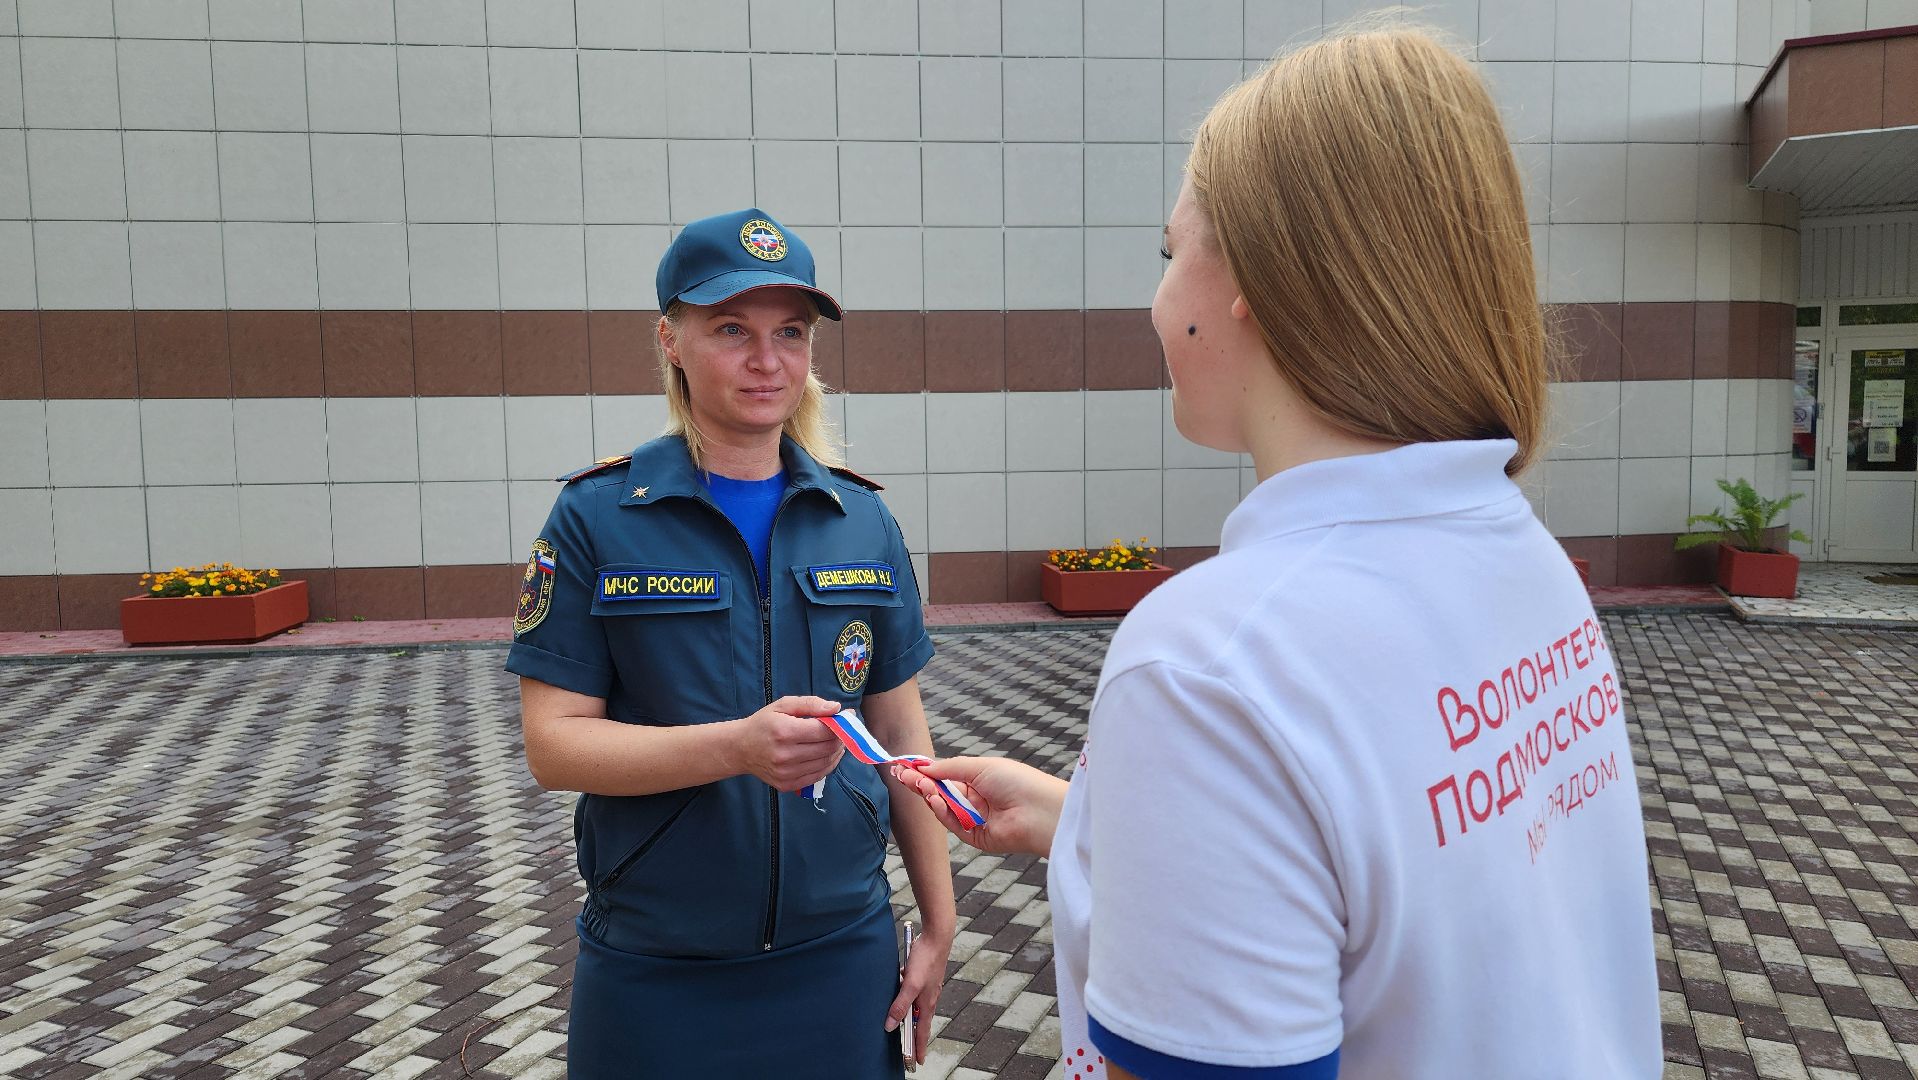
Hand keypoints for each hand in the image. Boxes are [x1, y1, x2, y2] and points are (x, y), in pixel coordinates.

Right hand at [728, 696, 843, 790]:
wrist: (740, 748)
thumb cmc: (763, 723)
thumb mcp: (783, 705)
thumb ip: (810, 704)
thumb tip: (836, 708)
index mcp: (784, 732)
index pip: (824, 731)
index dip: (839, 724)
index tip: (846, 716)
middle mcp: (785, 755)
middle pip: (827, 748)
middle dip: (840, 737)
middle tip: (842, 729)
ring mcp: (786, 773)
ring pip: (826, 763)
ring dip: (837, 751)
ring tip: (836, 740)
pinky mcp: (787, 784)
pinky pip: (818, 776)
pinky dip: (828, 765)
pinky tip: (827, 754)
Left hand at [886, 923, 951, 1064]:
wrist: (937, 937)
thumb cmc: (925, 960)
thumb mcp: (909, 984)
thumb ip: (900, 1005)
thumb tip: (889, 1025)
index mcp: (927, 1004)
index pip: (922, 1033)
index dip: (918, 1048)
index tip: (917, 1063)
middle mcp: (928, 999)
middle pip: (920, 1023)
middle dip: (915, 1038)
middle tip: (911, 1052)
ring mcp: (927, 989)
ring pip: (917, 1010)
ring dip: (912, 1021)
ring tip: (906, 1030)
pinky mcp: (924, 979)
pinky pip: (915, 996)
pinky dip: (909, 1003)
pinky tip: (902, 998)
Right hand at [890, 756, 1066, 857]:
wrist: (1039, 810)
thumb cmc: (1016, 781)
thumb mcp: (979, 767)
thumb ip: (949, 768)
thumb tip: (924, 766)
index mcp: (979, 780)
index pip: (945, 776)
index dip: (924, 772)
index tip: (903, 766)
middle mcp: (975, 800)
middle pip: (940, 793)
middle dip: (920, 783)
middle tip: (900, 775)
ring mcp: (975, 819)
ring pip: (943, 809)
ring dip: (930, 796)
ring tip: (918, 784)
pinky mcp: (976, 838)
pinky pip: (953, 825)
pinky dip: (942, 813)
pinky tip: (934, 800)